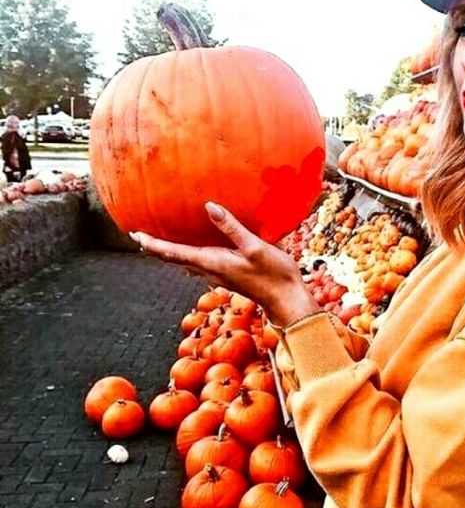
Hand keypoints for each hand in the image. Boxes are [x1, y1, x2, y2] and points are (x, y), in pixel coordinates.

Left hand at [130, 202, 319, 326]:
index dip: (153, 244)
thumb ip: (231, 227)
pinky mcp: (227, 276)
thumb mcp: (254, 247)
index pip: (174, 254)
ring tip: (158, 242)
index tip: (134, 235)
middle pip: (175, 259)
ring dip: (170, 253)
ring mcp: (218, 275)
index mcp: (212, 262)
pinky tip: (191, 249)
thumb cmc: (274, 274)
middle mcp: (210, 270)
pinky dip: (186, 255)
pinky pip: (199, 263)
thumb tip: (209, 206)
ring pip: (185, 263)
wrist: (287, 300)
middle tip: (137, 236)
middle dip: (156, 248)